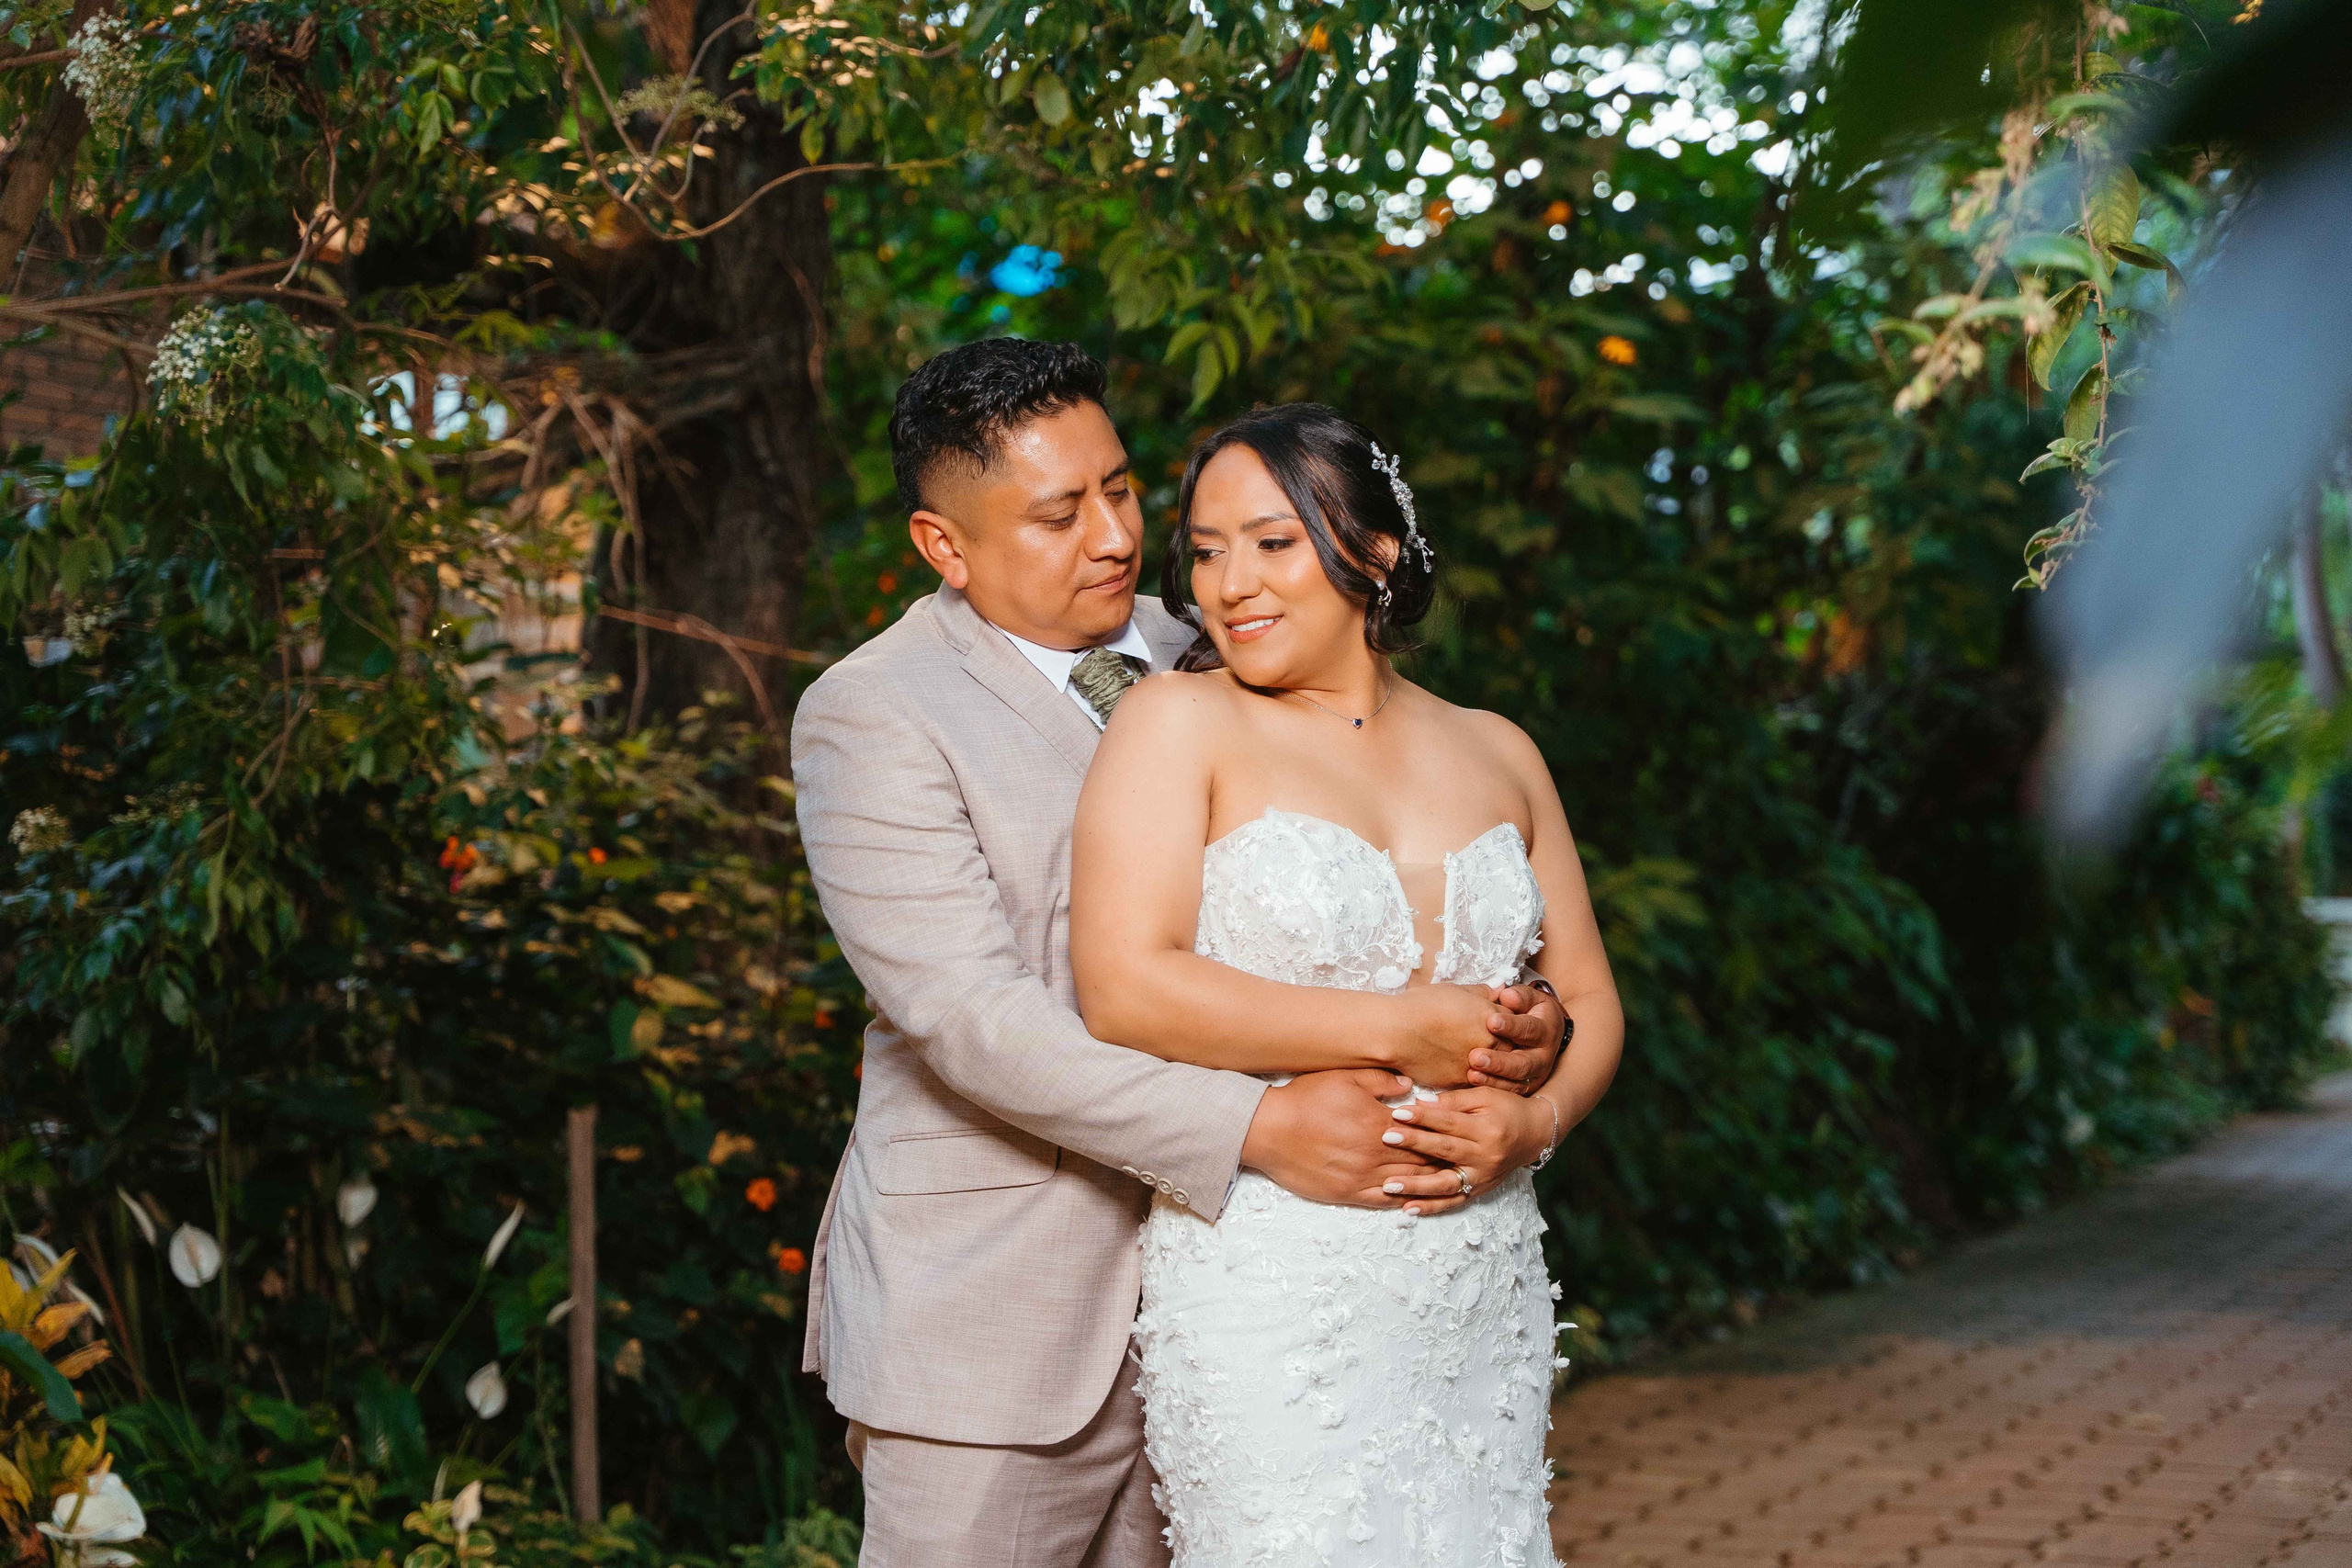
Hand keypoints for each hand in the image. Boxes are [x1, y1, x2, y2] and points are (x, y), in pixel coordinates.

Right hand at [1240, 1069, 1468, 1210]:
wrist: (1268, 1129)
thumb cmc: (1306, 1098)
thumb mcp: (1346, 1077)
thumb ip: (1383, 1081)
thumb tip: (1411, 1088)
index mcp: (1379, 1124)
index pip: (1423, 1134)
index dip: (1443, 1136)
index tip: (1459, 1135)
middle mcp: (1375, 1155)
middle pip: (1420, 1162)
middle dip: (1442, 1161)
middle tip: (1462, 1161)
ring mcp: (1361, 1178)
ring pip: (1406, 1185)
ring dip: (1427, 1184)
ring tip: (1446, 1182)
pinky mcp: (1346, 1194)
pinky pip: (1382, 1202)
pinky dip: (1401, 1202)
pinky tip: (1413, 1201)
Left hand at [1379, 1086, 1553, 1196]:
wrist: (1536, 1134)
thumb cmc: (1507, 1109)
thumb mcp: (1485, 1097)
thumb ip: (1453, 1101)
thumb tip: (1421, 1103)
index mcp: (1487, 1129)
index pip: (1449, 1123)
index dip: (1423, 1118)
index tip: (1398, 1113)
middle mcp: (1485, 1156)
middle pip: (1444, 1151)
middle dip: (1413, 1145)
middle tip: (1385, 1138)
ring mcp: (1482, 1177)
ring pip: (1446, 1184)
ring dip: (1416, 1187)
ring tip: (1389, 1186)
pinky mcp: (1479, 1191)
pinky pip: (1453, 1202)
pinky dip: (1431, 1207)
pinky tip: (1408, 1209)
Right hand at [1386, 983, 1517, 1087]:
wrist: (1396, 1032)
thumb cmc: (1420, 1006)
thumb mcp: (1454, 989)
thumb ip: (1481, 991)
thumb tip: (1499, 988)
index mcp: (1490, 1014)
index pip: (1515, 1020)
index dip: (1509, 1021)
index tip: (1502, 1022)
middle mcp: (1489, 1040)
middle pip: (1512, 1046)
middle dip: (1507, 1044)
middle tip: (1495, 1042)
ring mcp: (1477, 1063)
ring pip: (1497, 1068)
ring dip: (1493, 1064)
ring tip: (1479, 1057)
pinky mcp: (1461, 1080)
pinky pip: (1478, 1081)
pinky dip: (1475, 1076)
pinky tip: (1465, 1068)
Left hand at [1466, 983, 1565, 1094]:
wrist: (1545, 1032)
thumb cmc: (1530, 1011)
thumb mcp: (1529, 999)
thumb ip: (1519, 996)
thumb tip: (1506, 995)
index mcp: (1546, 1031)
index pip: (1529, 1029)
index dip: (1511, 1026)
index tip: (1491, 1021)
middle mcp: (1543, 1057)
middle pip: (1523, 1063)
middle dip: (1499, 1061)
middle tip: (1476, 1056)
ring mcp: (1534, 1075)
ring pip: (1515, 1081)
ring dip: (1492, 1078)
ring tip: (1472, 1072)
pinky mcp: (1523, 1087)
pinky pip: (1508, 1091)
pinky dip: (1491, 1087)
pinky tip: (1472, 1080)